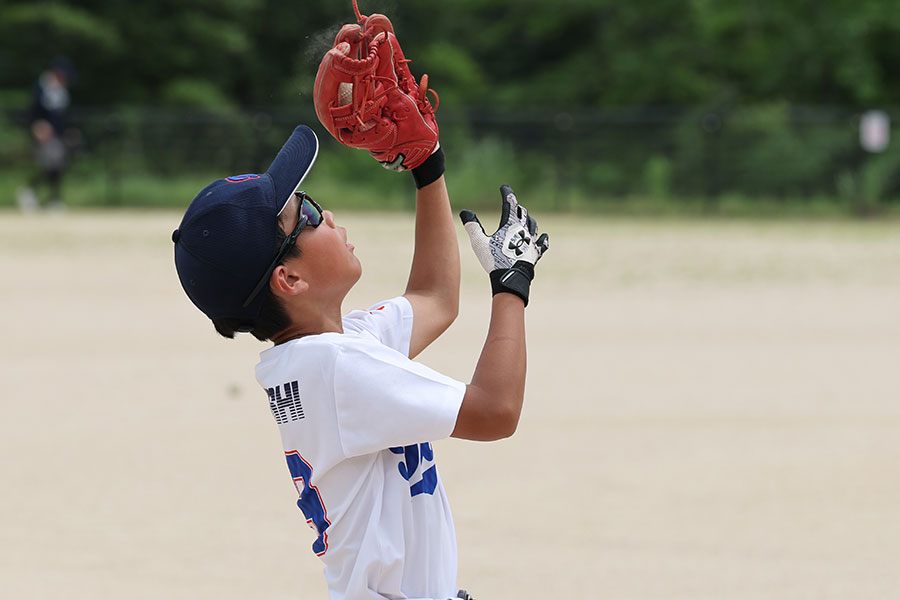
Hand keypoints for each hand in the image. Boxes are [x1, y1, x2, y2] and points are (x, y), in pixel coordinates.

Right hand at [459, 184, 549, 304]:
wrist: (510, 278)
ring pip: (532, 225)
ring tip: (525, 218)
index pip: (510, 203)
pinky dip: (542, 239)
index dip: (507, 193)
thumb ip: (472, 226)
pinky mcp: (535, 253)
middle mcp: (523, 230)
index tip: (504, 187)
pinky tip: (543, 237)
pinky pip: (541, 244)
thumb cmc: (494, 260)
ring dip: (528, 220)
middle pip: (522, 213)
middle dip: (516, 207)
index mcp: (510, 224)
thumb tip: (465, 212)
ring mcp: (531, 241)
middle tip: (512, 204)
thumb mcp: (479, 242)